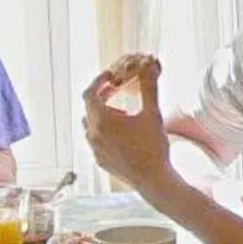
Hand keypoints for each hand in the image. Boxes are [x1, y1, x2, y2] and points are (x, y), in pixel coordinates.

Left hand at [79, 54, 174, 192]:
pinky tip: (120, 131)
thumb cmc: (153, 146)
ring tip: (120, 110)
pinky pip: (95, 139)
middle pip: (89, 108)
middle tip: (116, 89)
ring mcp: (94, 149)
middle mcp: (92, 134)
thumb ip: (148, 87)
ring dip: (101, 113)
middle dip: (101, 96)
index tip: (111, 75)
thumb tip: (149, 64)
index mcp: (102, 120)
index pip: (90, 93)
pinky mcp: (99, 160)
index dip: (99, 81)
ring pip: (90, 124)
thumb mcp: (152, 113)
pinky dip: (103, 129)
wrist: (153, 179)